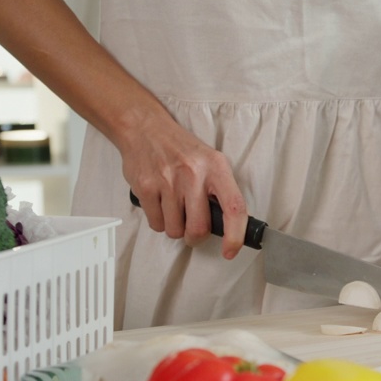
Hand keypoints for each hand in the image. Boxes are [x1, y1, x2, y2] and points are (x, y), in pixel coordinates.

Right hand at [120, 116, 247, 258]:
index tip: (230, 250)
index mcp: (216, 168)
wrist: (145, 129)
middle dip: (195, 237)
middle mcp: (193, 174)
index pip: (234, 207)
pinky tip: (161, 204)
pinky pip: (156, 224)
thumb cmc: (183, 150)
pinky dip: (159, 221)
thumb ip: (221, 190)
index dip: (235, 235)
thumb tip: (230, 225)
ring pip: (174, 230)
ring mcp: (167, 181)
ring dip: (176, 228)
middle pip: (198, 228)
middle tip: (193, 230)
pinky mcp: (145, 187)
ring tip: (174, 209)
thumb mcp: (212, 162)